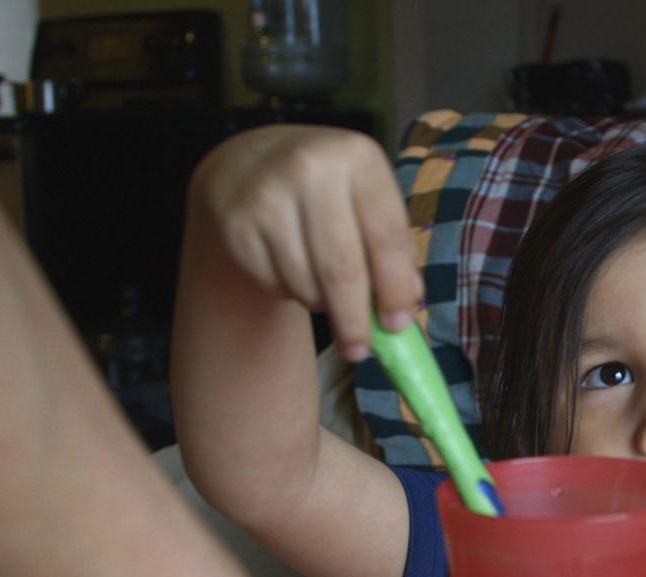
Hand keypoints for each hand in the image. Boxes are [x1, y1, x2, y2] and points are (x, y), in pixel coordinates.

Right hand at [186, 124, 421, 359]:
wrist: (249, 162)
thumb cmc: (328, 189)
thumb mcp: (368, 199)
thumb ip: (394, 248)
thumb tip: (408, 300)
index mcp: (358, 156)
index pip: (385, 237)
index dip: (394, 288)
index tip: (398, 326)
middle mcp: (311, 168)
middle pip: (342, 270)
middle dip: (355, 319)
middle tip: (361, 350)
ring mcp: (268, 195)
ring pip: (306, 283)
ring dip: (321, 303)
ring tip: (324, 288)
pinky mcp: (237, 224)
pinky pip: (274, 283)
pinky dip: (290, 291)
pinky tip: (292, 268)